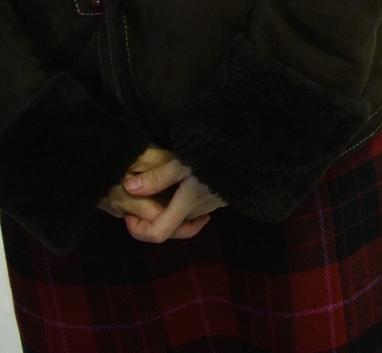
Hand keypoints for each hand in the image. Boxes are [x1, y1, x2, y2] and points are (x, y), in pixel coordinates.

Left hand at [104, 146, 228, 242]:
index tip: (130, 212)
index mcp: (187, 204)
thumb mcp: (182, 162)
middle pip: (169, 226)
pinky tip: (184, 179)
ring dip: (168, 205)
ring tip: (162, 183)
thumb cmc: (216, 153)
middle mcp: (199, 210)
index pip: (157, 233)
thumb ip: (157, 177)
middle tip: (142, 194)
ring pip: (182, 215)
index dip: (138, 229)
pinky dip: (183, 198)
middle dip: (152, 215)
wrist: (252, 147)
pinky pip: (195, 205)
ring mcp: (212, 205)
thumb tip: (130, 188)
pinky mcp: (220, 196)